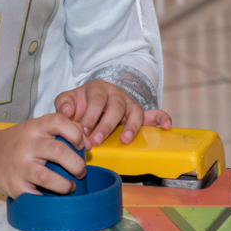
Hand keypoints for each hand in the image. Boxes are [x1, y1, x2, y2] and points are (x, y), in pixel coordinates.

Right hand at [0, 114, 85, 199]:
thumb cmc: (18, 141)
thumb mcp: (35, 128)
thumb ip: (62, 129)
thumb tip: (88, 142)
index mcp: (33, 128)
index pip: (58, 121)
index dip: (75, 133)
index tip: (80, 145)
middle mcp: (26, 145)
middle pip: (58, 151)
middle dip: (77, 164)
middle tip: (80, 171)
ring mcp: (19, 166)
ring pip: (48, 177)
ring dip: (65, 185)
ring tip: (69, 187)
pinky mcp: (14, 186)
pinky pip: (36, 195)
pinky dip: (48, 198)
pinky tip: (52, 196)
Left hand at [54, 80, 171, 148]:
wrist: (92, 100)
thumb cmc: (80, 103)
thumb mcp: (68, 99)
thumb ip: (63, 104)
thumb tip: (68, 112)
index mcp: (98, 89)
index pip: (96, 101)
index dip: (90, 116)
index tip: (82, 131)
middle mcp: (116, 94)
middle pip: (115, 107)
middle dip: (105, 125)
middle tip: (95, 141)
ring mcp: (130, 104)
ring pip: (135, 111)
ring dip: (131, 126)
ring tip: (124, 140)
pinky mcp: (140, 113)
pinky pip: (155, 114)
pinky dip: (162, 118)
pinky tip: (167, 126)